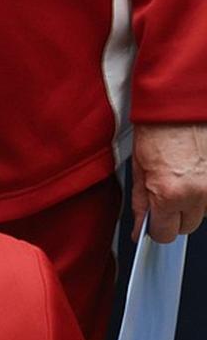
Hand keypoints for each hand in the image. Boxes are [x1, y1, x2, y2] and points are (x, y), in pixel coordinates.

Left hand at [131, 122, 206, 242]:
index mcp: (171, 194)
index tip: (154, 221)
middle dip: (175, 217)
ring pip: (205, 211)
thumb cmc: (157, 130)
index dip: (156, 229)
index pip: (166, 234)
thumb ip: (141, 204)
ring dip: (193, 203)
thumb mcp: (139, 170)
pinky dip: (204, 190)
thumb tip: (140, 227)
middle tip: (165, 197)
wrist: (180, 105)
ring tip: (181, 179)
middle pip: (188, 226)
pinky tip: (194, 173)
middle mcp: (199, 193)